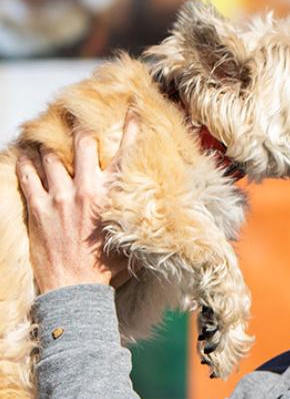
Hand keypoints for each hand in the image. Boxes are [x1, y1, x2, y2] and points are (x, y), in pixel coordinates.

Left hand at [18, 114, 138, 293]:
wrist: (75, 289)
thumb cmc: (106, 271)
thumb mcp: (129, 243)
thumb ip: (136, 222)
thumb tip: (153, 215)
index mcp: (112, 199)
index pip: (126, 155)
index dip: (131, 128)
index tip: (134, 109)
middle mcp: (86, 191)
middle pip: (82, 144)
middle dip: (82, 126)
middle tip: (79, 114)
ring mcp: (59, 197)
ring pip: (50, 156)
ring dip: (50, 144)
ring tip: (48, 136)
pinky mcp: (38, 208)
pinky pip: (28, 175)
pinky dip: (26, 163)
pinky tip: (26, 155)